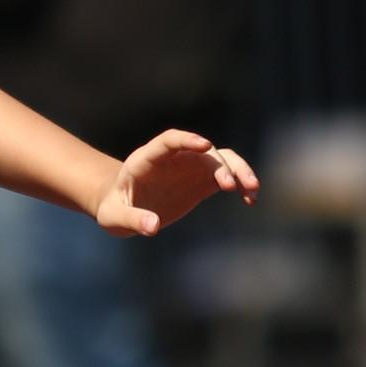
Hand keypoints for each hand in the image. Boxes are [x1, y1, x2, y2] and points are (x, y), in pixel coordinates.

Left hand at [97, 128, 258, 235]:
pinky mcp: (201, 181)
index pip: (169, 140)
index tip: (205, 145)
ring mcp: (189, 167)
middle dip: (219, 164)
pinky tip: (250, 199)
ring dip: (238, 171)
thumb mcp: (114, 218)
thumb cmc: (113, 208)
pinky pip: (226, 175)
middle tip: (230, 185)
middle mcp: (173, 158)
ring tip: (252, 190)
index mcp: (146, 160)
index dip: (186, 140)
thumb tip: (153, 227)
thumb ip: (131, 220)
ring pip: (221, 159)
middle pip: (202, 151)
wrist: (122, 206)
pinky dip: (240, 184)